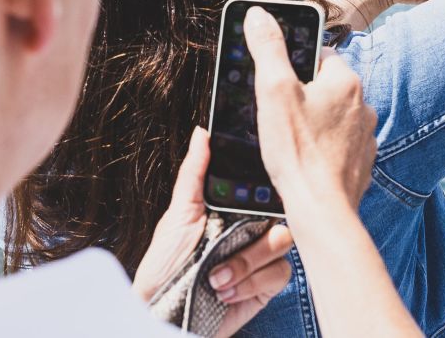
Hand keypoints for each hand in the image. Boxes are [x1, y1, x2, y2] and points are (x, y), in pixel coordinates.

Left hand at [132, 127, 296, 336]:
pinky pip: (279, 273)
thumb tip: (202, 133)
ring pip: (282, 242)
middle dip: (252, 232)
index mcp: (234, 208)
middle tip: (227, 241)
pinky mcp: (266, 285)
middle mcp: (251, 228)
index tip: (255, 193)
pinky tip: (226, 290)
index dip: (268, 185)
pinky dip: (249, 283)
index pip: (263, 187)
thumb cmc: (165, 265)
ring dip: (245, 262)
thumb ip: (194, 174)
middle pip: (282, 211)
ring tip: (216, 276)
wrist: (162, 311)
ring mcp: (261, 256)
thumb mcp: (177, 215)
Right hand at [244, 6, 375, 213]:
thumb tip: (259, 14)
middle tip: (277, 114)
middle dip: (303, 96)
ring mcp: (365, 136)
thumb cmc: (297, 150)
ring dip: (314, 123)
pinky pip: (339, 146)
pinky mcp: (362, 163)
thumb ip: (268, 49)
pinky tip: (304, 161)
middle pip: (326, 87)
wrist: (321, 208)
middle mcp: (364, 105)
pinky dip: (324, 149)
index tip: (276, 82)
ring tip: (289, 140)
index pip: (319, 55)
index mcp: (346, 81)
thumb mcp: (273, 91)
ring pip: (334, 117)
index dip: (294, 66)